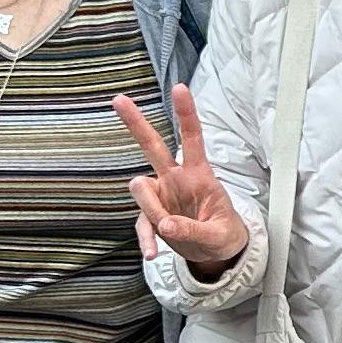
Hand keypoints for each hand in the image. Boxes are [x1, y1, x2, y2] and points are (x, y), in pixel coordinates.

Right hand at [115, 85, 251, 272]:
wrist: (216, 254)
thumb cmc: (223, 234)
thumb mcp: (218, 236)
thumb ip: (193, 230)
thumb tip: (164, 225)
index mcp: (199, 175)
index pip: (193, 138)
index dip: (186, 114)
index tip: (179, 88)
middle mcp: (176, 180)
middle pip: (153, 146)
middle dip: (136, 123)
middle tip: (118, 100)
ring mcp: (161, 196)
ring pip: (140, 188)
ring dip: (151, 208)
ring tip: (169, 229)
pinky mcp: (151, 216)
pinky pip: (141, 223)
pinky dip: (146, 240)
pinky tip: (153, 254)